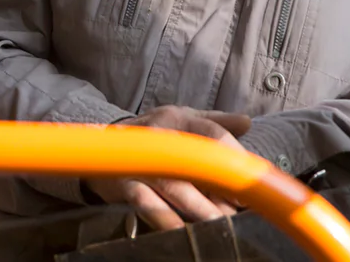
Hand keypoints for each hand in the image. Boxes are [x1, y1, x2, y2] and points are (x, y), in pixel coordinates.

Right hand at [85, 106, 252, 231]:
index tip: (247, 182)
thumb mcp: (183, 119)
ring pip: (172, 185)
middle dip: (218, 188)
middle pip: (193, 162)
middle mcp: (158, 136)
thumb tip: (247, 122)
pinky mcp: (124, 183)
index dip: (232, 157)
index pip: (211, 133)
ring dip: (197, 207)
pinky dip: (164, 217)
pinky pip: (145, 202)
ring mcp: (140, 160)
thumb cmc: (153, 133)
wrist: (102, 143)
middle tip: (236, 211)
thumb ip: (216, 122)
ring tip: (217, 225)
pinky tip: (181, 231)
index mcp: (177, 118)